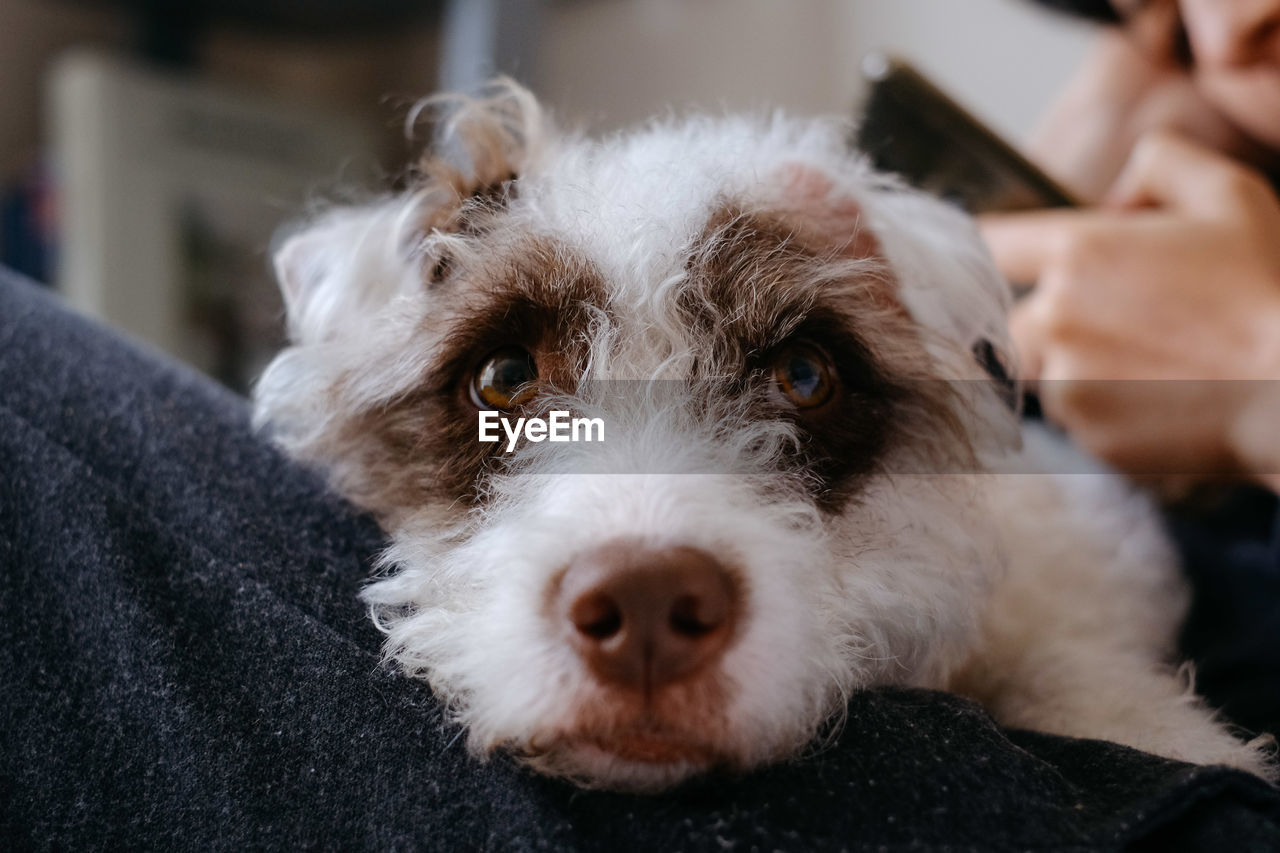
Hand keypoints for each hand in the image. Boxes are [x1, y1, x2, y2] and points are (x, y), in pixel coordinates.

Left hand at [981, 131, 1279, 489]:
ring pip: (1044, 369)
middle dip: (1057, 315)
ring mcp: (1065, 381)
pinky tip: (1162, 394)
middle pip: (1018, 315)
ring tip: (1153, 359)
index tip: (1004, 256)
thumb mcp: (1227, 191)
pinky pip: (1075, 414)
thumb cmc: (1267, 285)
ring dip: (1078, 363)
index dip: (998, 247)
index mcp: (1076, 253)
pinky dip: (1105, 405)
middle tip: (1133, 320)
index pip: (992, 243)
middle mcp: (1053, 319)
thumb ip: (1158, 164)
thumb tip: (1114, 197)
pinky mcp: (1084, 432)